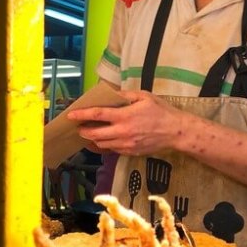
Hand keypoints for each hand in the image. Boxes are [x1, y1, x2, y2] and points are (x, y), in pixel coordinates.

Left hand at [66, 90, 182, 155]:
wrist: (176, 132)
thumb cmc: (161, 111)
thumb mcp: (144, 96)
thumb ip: (125, 95)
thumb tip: (110, 93)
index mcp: (125, 116)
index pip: (97, 115)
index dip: (82, 115)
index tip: (71, 115)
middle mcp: (122, 132)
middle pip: (94, 134)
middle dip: (83, 131)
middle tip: (79, 127)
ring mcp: (125, 145)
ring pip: (101, 144)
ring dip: (93, 139)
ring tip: (90, 133)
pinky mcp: (129, 152)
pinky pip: (111, 150)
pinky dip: (105, 145)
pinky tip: (104, 139)